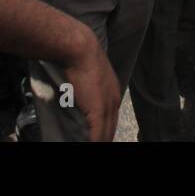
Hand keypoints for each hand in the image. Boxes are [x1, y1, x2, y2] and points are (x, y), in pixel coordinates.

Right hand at [62, 28, 121, 142]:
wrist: (80, 50)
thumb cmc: (81, 57)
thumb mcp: (90, 73)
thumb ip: (89, 87)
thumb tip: (81, 93)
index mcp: (113, 92)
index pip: (112, 117)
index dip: (106, 129)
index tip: (100, 136)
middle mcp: (114, 100)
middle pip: (112, 128)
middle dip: (105, 137)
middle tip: (98, 143)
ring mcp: (107, 106)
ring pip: (106, 133)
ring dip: (100, 140)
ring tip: (94, 145)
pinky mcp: (98, 112)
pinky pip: (98, 135)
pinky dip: (95, 142)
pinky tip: (92, 145)